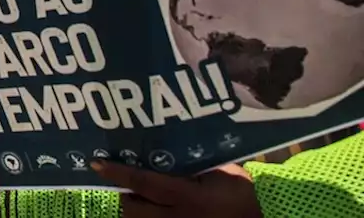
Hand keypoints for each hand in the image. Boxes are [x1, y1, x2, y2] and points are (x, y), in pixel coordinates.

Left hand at [93, 161, 260, 217]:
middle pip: (134, 210)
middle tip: (121, 186)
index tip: (95, 164)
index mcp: (189, 198)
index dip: (118, 173)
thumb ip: (189, 167)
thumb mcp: (218, 173)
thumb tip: (162, 155)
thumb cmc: (247, 192)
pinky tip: (154, 211)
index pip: (143, 183)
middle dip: (124, 199)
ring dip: (136, 212)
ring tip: (134, 201)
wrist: (272, 216)